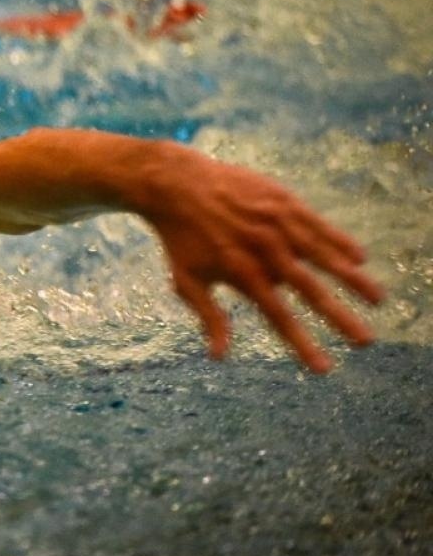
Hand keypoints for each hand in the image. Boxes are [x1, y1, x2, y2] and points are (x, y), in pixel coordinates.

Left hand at [137, 149, 383, 372]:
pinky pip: (318, 225)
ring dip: (353, 280)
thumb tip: (219, 357)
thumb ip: (210, 317)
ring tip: (378, 301)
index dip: (303, 345)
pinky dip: (339, 241)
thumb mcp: (187, 281)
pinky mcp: (283, 201)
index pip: (280, 318)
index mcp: (243, 274)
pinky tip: (360, 258)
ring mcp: (277, 224)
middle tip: (366, 342)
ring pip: (324, 256)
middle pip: (310, 291)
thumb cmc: (179, 239)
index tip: (324, 369)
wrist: (177, 185)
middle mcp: (264, 251)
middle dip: (341, 319)